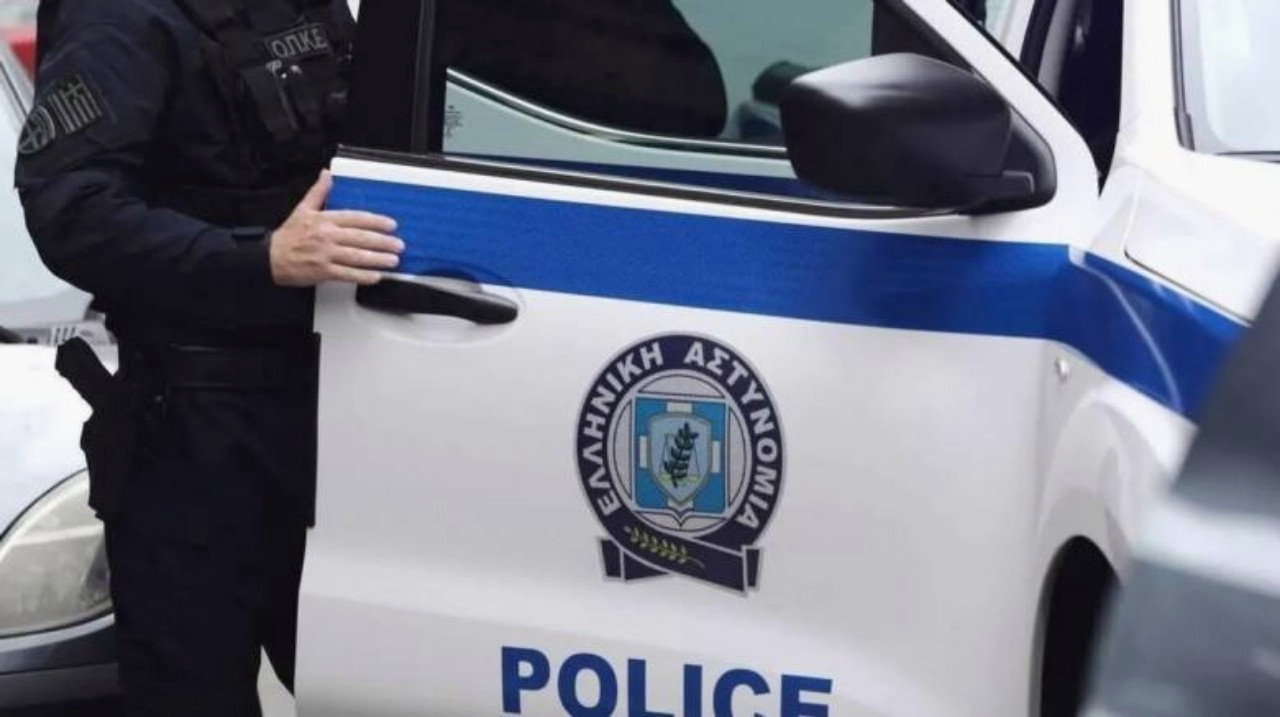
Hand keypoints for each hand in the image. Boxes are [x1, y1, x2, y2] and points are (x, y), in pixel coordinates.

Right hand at [270, 170, 404, 286]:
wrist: (270, 257)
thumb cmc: (289, 235)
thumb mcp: (303, 209)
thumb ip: (319, 192)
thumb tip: (327, 174)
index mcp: (324, 220)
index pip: (355, 218)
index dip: (375, 221)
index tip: (391, 225)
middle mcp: (327, 236)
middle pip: (360, 238)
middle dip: (382, 242)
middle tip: (398, 245)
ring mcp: (325, 255)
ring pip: (356, 256)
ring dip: (377, 259)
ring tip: (393, 260)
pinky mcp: (323, 271)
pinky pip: (347, 274)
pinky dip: (362, 276)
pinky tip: (375, 276)